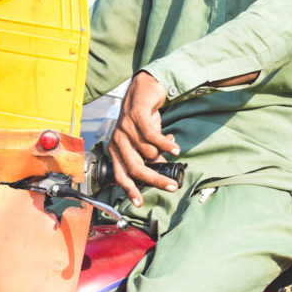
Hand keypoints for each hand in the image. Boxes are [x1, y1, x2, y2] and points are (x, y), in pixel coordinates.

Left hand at [108, 72, 180, 206]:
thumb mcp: (143, 139)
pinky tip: (176, 149)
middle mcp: (118, 140)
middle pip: (135, 168)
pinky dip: (166, 145)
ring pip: (148, 152)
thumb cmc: (144, 117)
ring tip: (172, 148)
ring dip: (163, 154)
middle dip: (154, 180)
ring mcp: (125, 128)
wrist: (143, 88)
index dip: (130, 190)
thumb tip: (161, 169)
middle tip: (172, 186)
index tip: (140, 203)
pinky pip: (153, 137)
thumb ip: (149, 154)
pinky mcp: (136, 117)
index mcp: (116, 149)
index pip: (120, 175)